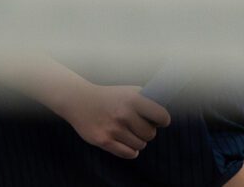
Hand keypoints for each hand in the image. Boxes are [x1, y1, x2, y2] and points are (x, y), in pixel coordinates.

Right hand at [57, 82, 171, 158]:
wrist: (80, 100)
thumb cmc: (109, 97)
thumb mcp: (128, 91)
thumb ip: (146, 101)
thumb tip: (163, 116)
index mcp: (133, 99)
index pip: (161, 115)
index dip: (163, 120)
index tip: (161, 121)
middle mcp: (124, 114)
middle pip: (150, 134)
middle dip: (147, 132)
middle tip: (140, 127)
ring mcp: (113, 128)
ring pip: (140, 145)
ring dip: (138, 141)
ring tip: (130, 133)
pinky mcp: (104, 141)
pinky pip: (128, 153)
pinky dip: (130, 151)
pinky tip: (126, 142)